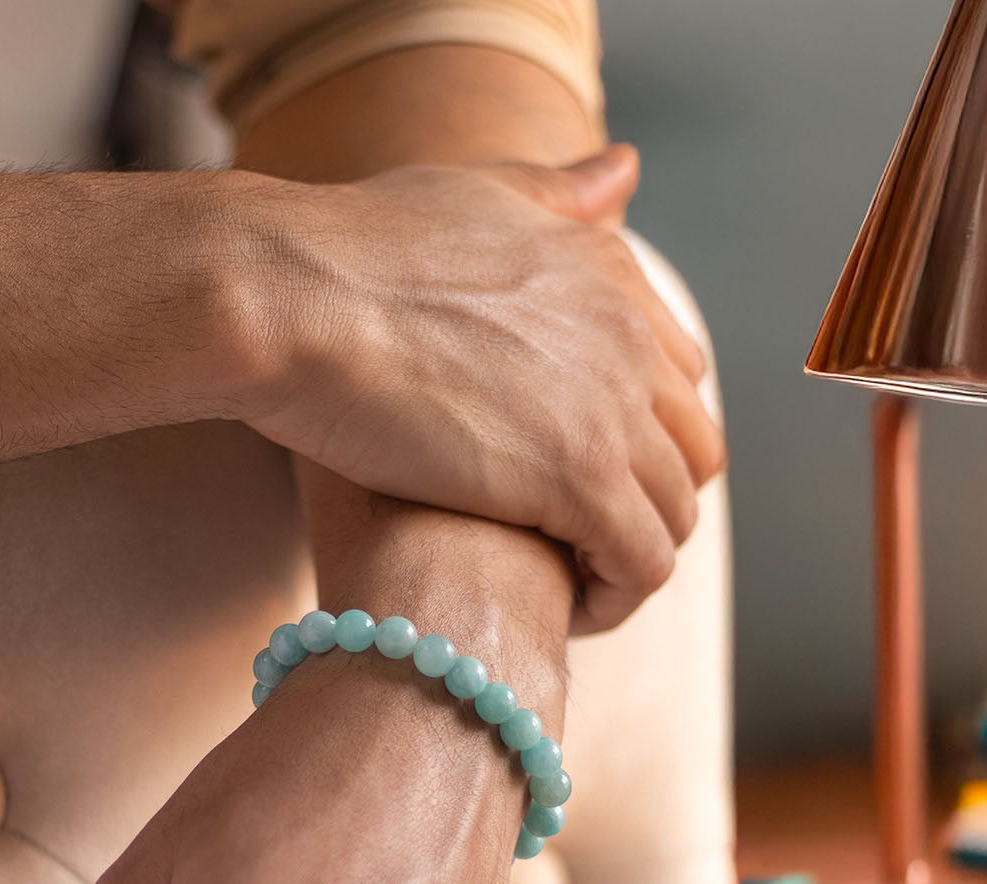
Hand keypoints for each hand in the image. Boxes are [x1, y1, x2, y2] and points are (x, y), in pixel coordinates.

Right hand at [234, 146, 725, 632]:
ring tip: (566, 584)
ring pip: (675, 515)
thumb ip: (553, 195)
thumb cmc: (348, 253)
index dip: (641, 437)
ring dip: (629, 558)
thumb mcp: (470, 195)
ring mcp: (612, 410)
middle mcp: (629, 338)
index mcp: (607, 273)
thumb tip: (623, 171)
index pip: (679, 375)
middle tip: (578, 541)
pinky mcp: (580, 480)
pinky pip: (643, 565)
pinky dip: (616, 598)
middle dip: (648, 503)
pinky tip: (563, 609)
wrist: (293, 300)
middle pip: (693, 449)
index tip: (581, 477)